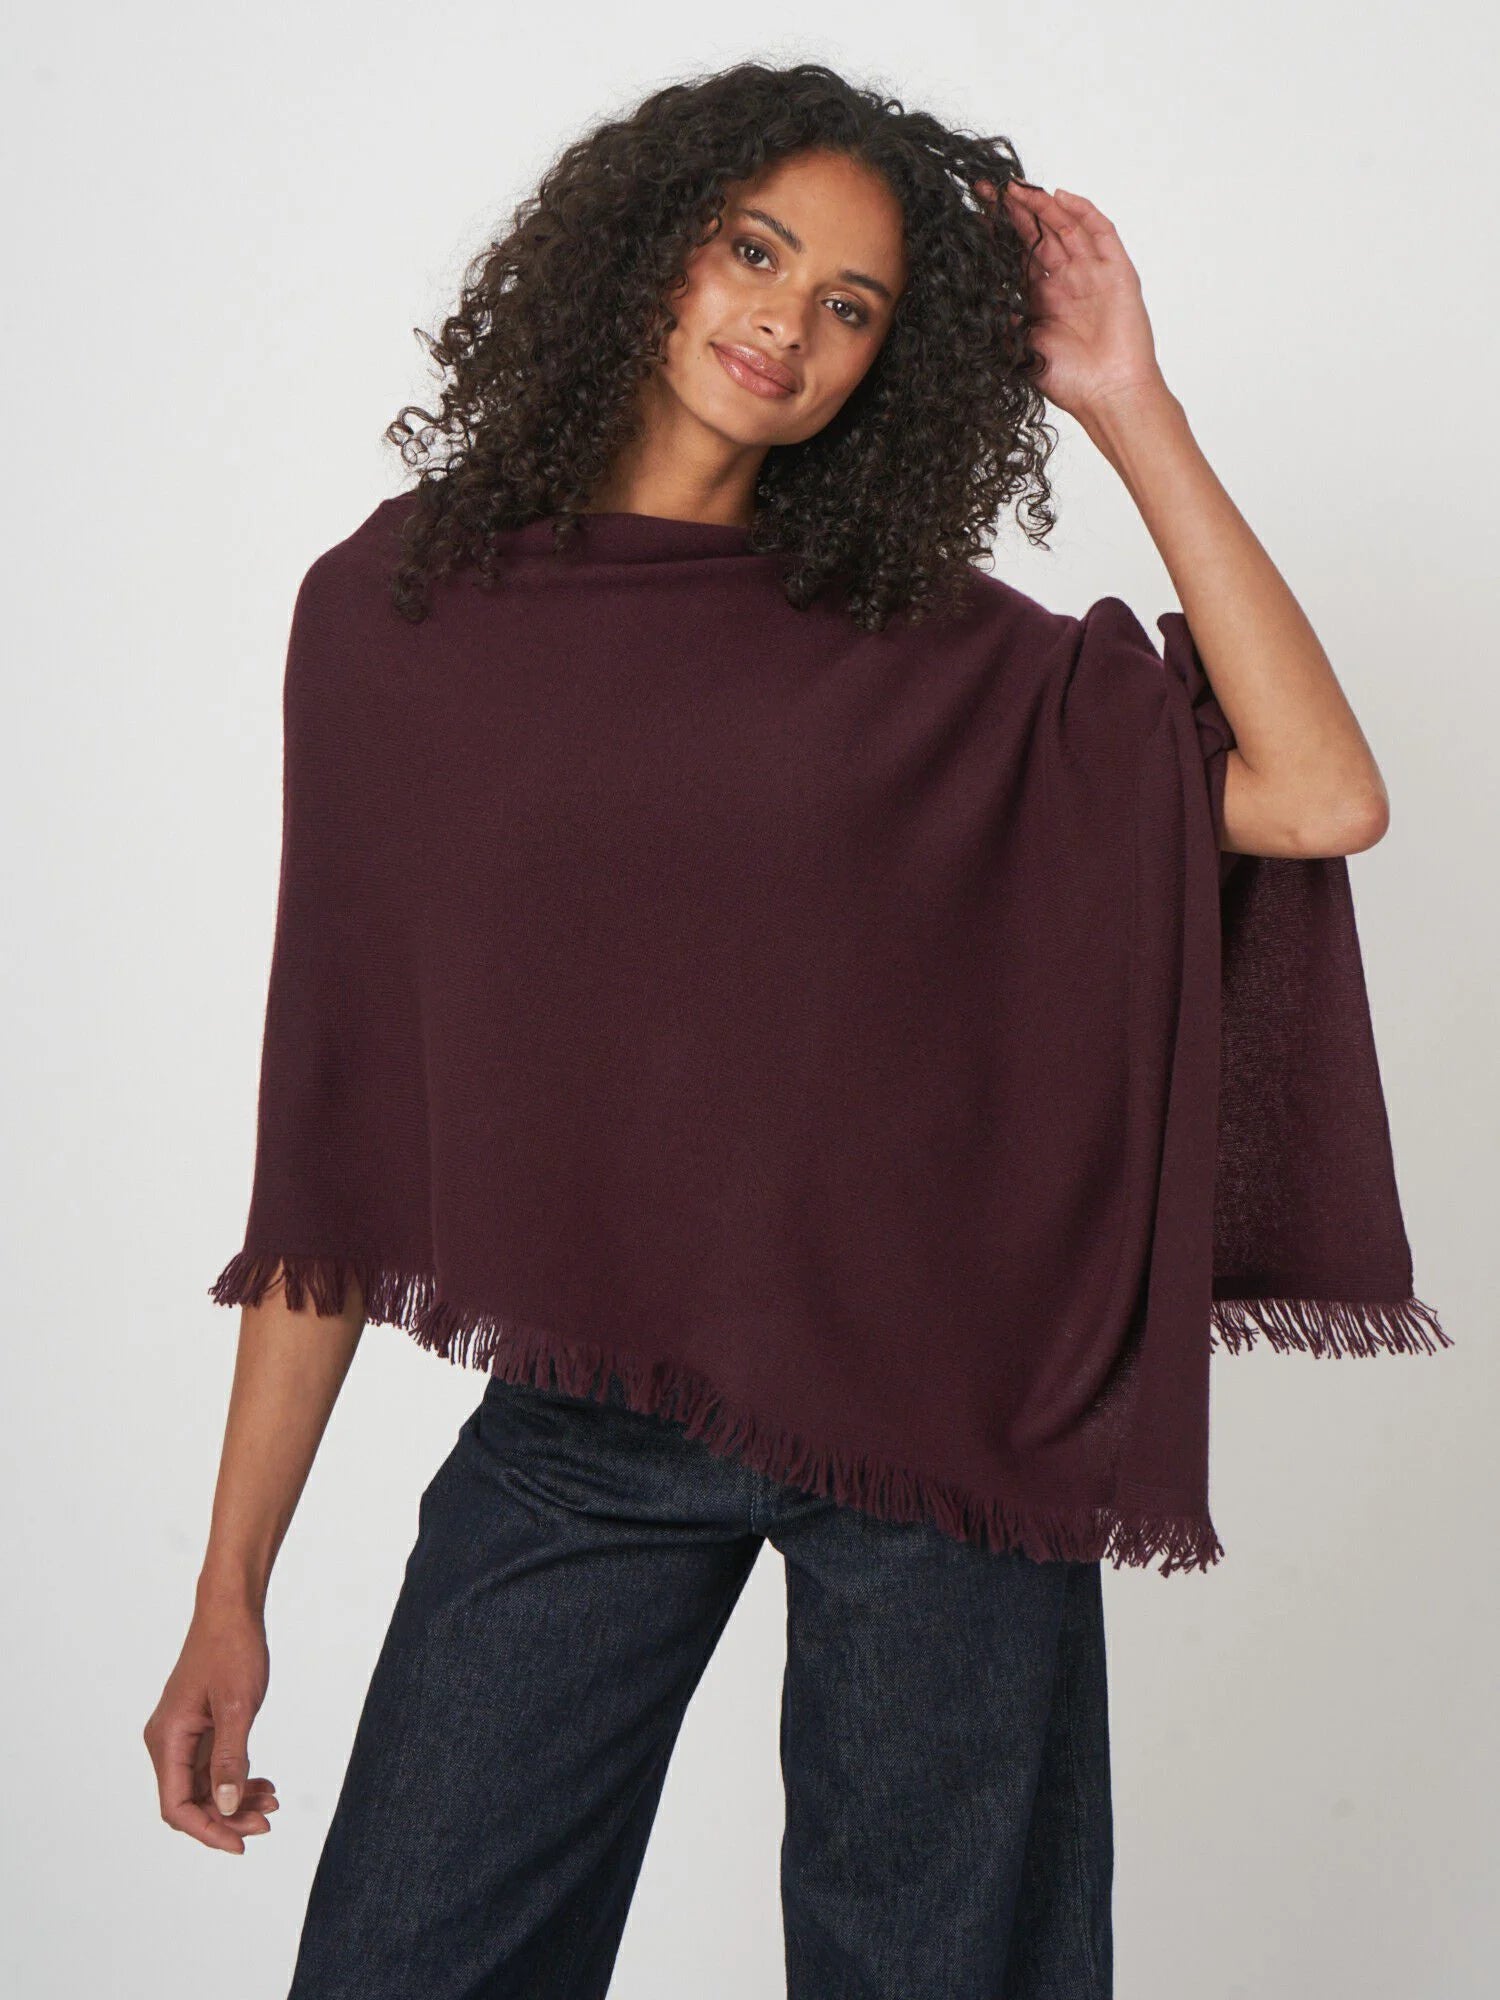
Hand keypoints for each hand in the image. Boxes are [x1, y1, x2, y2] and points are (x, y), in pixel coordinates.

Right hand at [143, 1602, 278, 1853]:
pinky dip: (237, 1778)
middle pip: (190, 1801)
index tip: (241, 1843)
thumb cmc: (232, 1650)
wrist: (231, 1611)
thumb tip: (227, 1808)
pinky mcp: (198, 1727)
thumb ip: (231, 1759)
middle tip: (267, 1823)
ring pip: (204, 1787)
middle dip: (227, 1818)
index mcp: (167, 1739)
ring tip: (272, 1804)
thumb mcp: (237, 1707)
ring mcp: (182, 1735)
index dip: (208, 1830)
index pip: (176, 1806)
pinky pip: (213, 1767)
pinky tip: (264, 1784)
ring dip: (235, 1800)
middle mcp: (167, 1741)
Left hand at [978, 179, 1168, 423]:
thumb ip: (1002, 325)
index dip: (999, 236)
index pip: (1018, 257)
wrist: (1108, 395)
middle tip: (988, 191)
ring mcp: (1092, 274)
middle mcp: (1067, 282)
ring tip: (1016, 189)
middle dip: (1015, 212)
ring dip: (1042, 206)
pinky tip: (1060, 197)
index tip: (975, 217)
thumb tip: (975, 301)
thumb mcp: (1021, 351)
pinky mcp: (1117, 271)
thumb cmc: (1070, 381)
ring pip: (1066, 227)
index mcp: (1042, 300)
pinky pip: (1101, 232)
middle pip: (1040, 235)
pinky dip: (1083, 211)